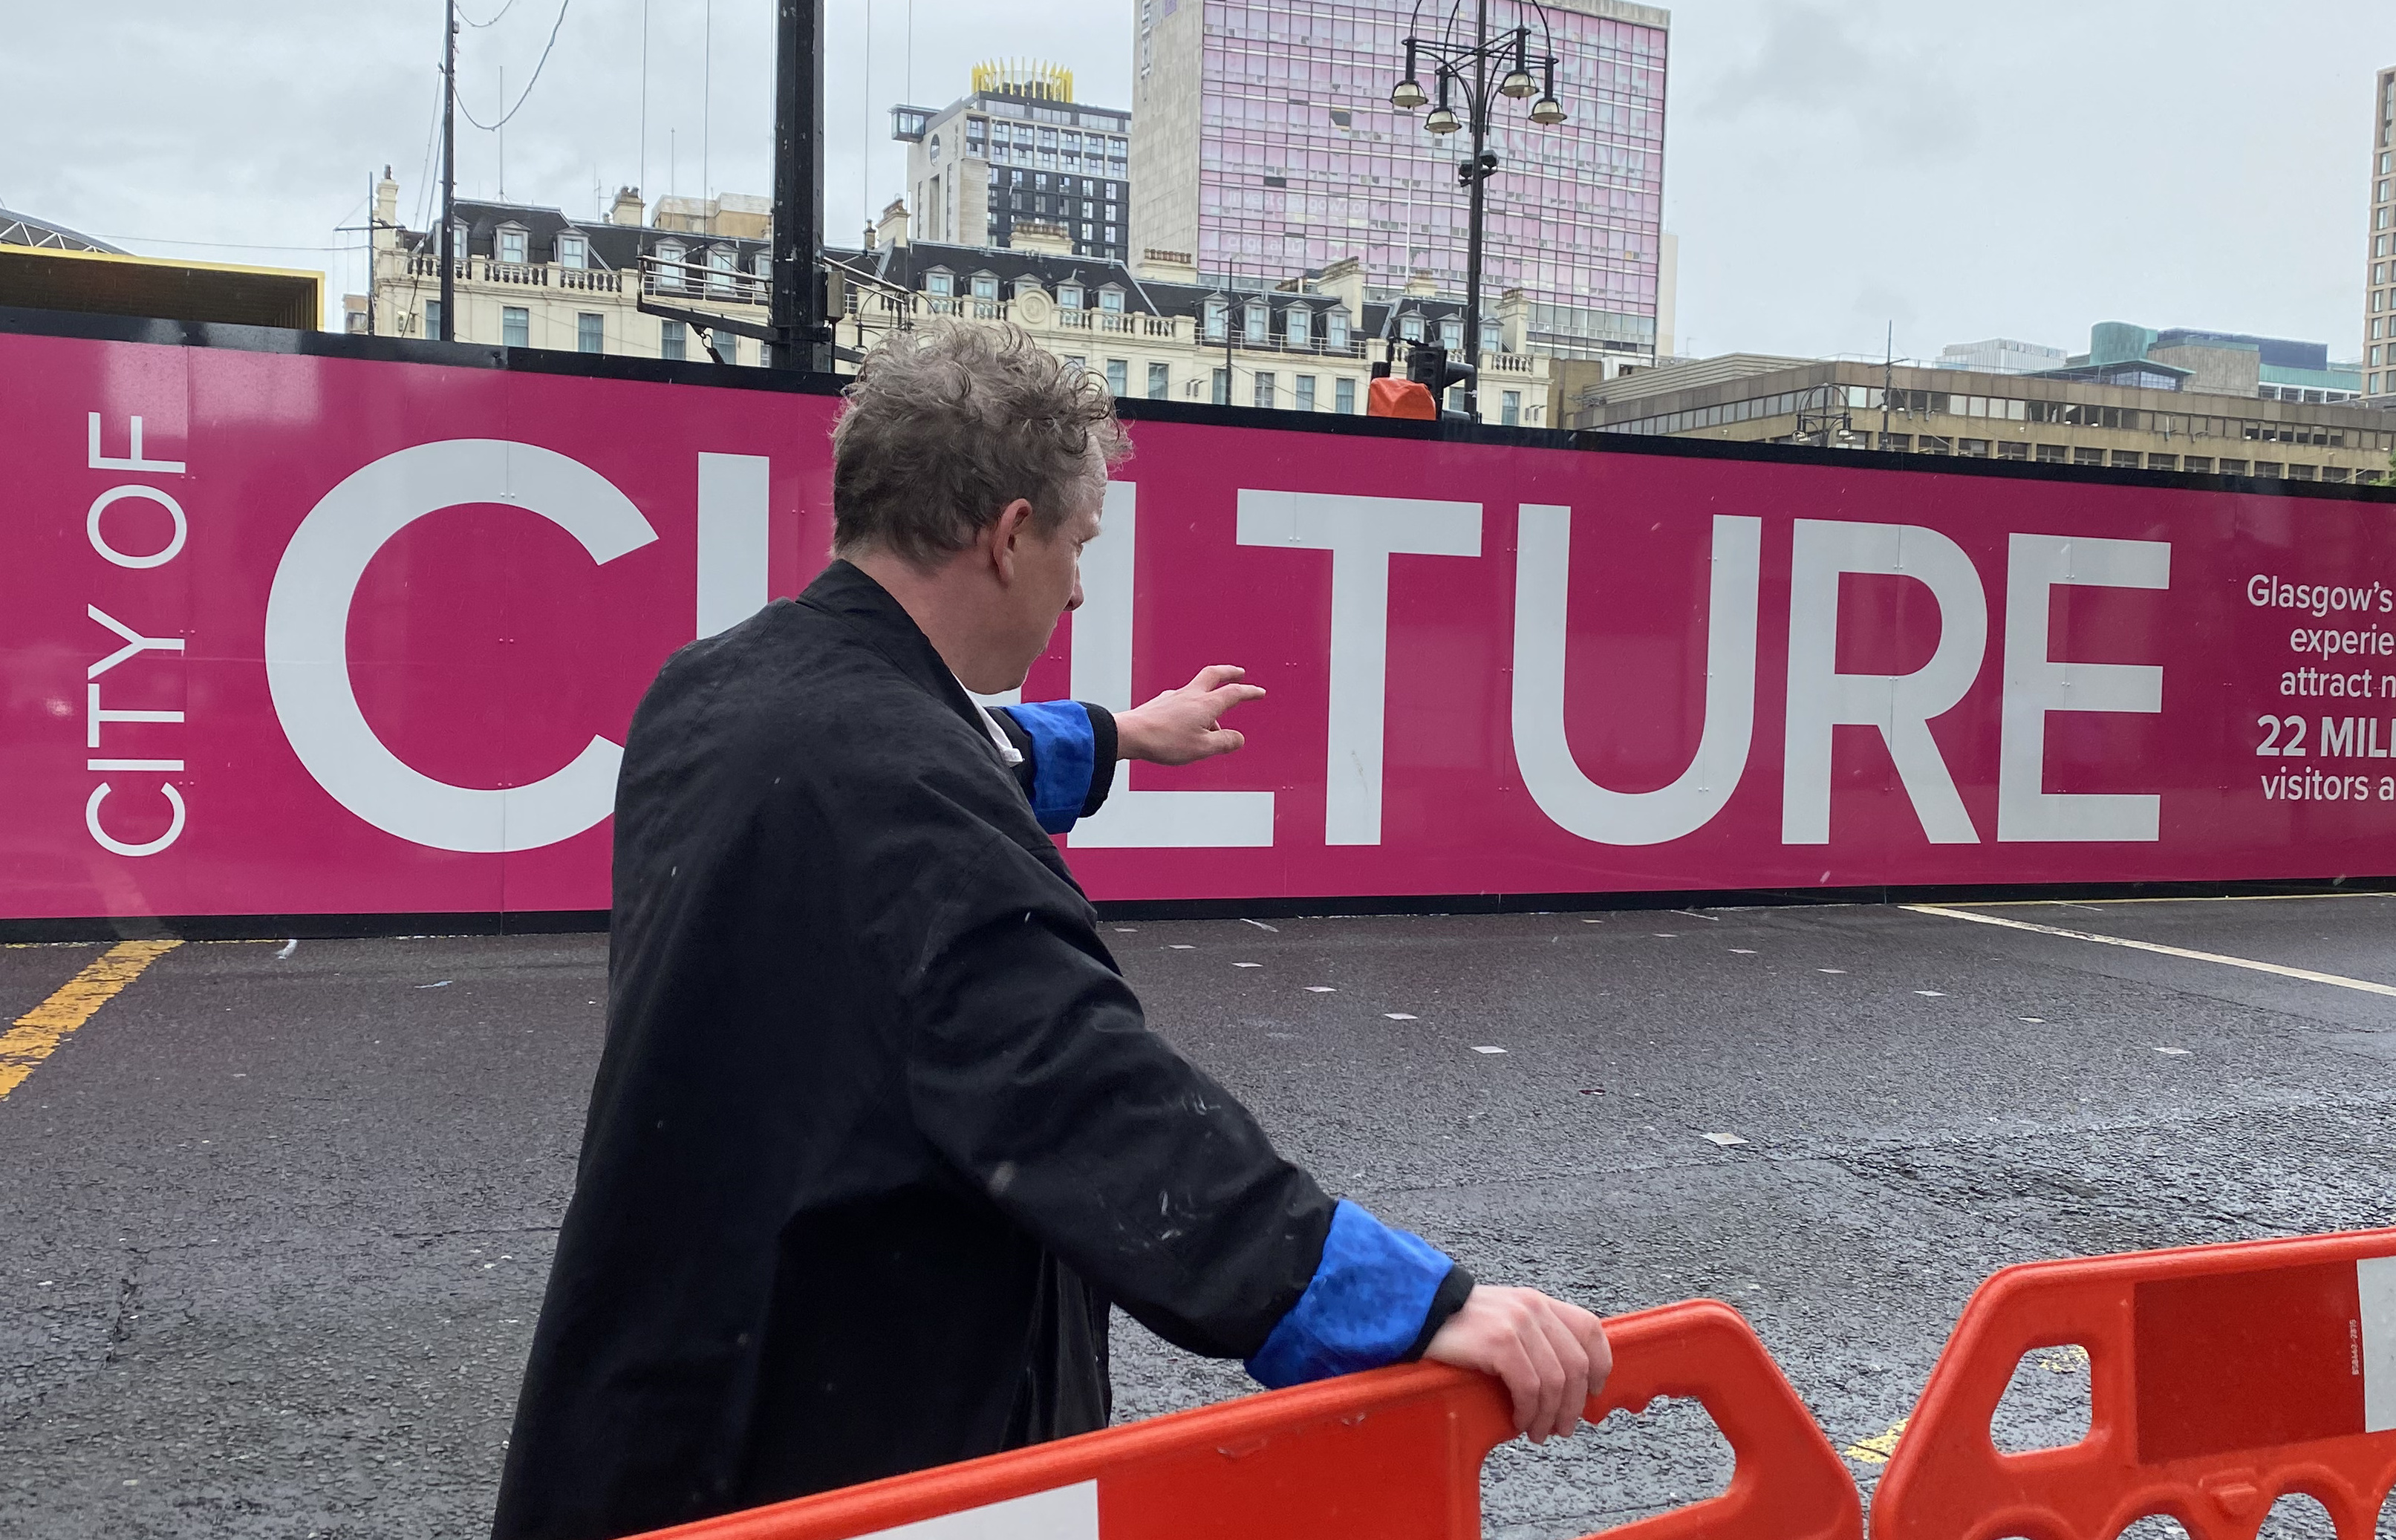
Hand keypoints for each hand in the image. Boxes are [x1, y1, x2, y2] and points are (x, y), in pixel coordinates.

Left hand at [1113, 665, 1265, 765]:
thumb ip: (1224, 743)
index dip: (1249, 692)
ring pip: (1197, 691)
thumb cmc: (1165, 742)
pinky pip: (1182, 700)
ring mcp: (1173, 697)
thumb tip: (1238, 738)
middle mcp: (1190, 695)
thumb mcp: (1202, 748)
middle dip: (1229, 672)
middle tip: (1239, 672)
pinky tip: (1186, 721)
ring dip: (1209, 700)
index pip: (1233, 693)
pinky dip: (1191, 707)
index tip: (1259, 692)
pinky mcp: (1160, 703)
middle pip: (1213, 674)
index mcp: (1206, 705)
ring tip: (1212, 727)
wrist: (1130, 734)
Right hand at [1424, 1285, 1611, 1442]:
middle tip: (1561, 1428)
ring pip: (1555, 1381)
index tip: (1593, 1392)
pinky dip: (1528, 1411)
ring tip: (1537, 1432)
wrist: (1419, 1311)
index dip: (1600, 1364)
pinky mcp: (1499, 1343)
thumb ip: (1534, 1337)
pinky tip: (1518, 1420)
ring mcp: (1517, 1324)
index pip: (1590, 1328)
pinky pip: (1529, 1387)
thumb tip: (1564, 1379)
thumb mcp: (1505, 1320)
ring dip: (1550, 1415)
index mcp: (1539, 1302)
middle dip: (1573, 1405)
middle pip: (1576, 1364)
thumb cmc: (1460, 1324)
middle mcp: (1534, 1309)